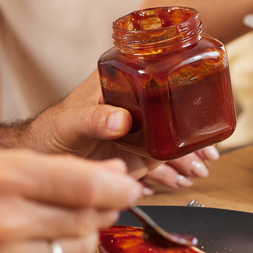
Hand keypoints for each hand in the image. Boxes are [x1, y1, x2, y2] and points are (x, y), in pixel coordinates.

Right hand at [0, 150, 141, 252]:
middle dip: (105, 208)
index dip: (116, 184)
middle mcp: (5, 221)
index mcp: (1, 176)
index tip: (129, 182)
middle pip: (87, 219)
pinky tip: (35, 243)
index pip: (84, 184)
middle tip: (104, 198)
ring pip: (78, 252)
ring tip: (69, 219)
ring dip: (84, 235)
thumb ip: (47, 169)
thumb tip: (106, 177)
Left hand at [25, 74, 216, 183]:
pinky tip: (183, 180)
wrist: (46, 159)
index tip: (191, 98)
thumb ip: (93, 119)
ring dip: (189, 154)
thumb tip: (121, 120)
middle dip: (191, 128)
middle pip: (172, 107)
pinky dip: (177, 171)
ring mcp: (141, 128)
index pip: (154, 72)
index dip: (177, 82)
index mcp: (119, 79)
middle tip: (206, 150)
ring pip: (173, 136)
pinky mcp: (140, 153)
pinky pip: (164, 160)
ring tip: (199, 170)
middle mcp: (136, 101)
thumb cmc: (52, 131)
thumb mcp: (69, 122)